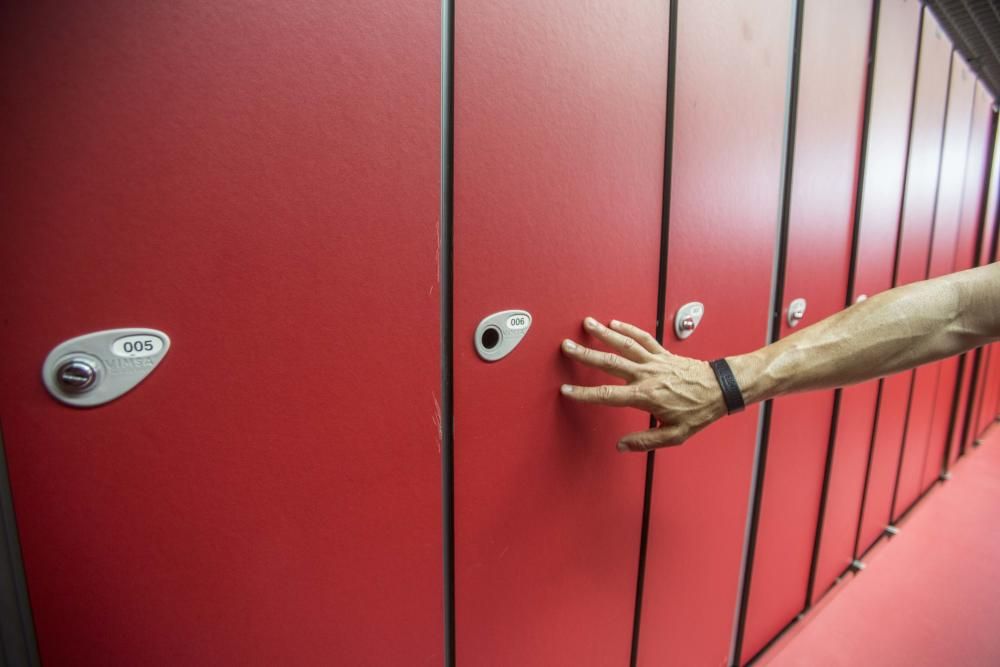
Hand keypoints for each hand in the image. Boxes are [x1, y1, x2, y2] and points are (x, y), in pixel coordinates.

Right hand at [560, 317, 726, 451]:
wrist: (721, 389)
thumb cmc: (699, 411)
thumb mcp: (675, 435)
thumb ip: (645, 441)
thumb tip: (620, 446)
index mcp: (645, 396)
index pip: (608, 395)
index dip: (584, 393)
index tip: (567, 390)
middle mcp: (647, 375)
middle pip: (609, 363)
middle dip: (586, 354)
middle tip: (567, 346)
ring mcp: (655, 361)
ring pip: (624, 345)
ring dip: (603, 333)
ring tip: (586, 323)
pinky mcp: (663, 353)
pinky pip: (643, 338)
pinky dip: (628, 329)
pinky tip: (614, 323)